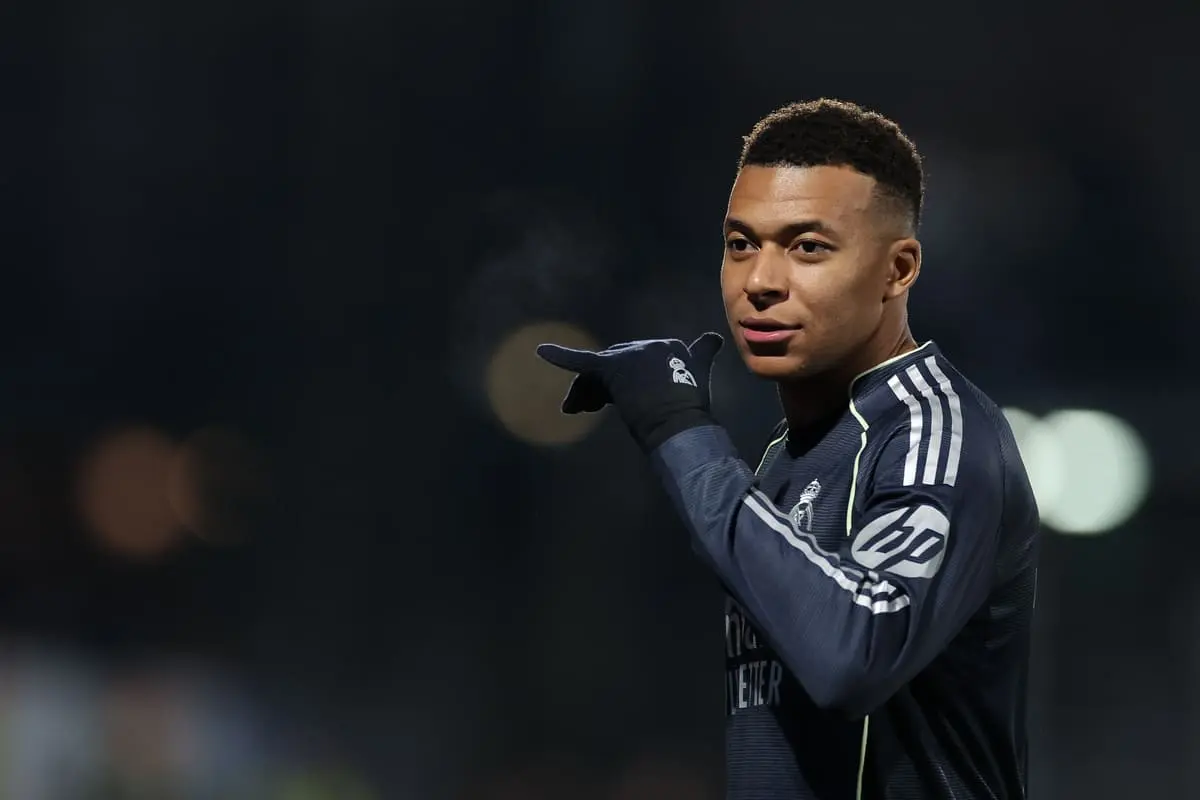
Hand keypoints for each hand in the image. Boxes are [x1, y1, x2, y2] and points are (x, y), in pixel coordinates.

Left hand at [536, 333, 723, 450]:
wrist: (682, 425)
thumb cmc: (691, 410)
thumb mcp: (698, 377)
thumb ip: (702, 354)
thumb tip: (714, 337)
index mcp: (668, 346)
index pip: (636, 365)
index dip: (626, 385)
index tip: (622, 402)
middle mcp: (648, 346)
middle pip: (614, 368)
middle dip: (600, 389)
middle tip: (588, 409)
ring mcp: (630, 355)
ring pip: (598, 374)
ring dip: (586, 392)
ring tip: (576, 410)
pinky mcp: (611, 368)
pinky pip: (581, 362)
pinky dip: (560, 356)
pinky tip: (541, 351)